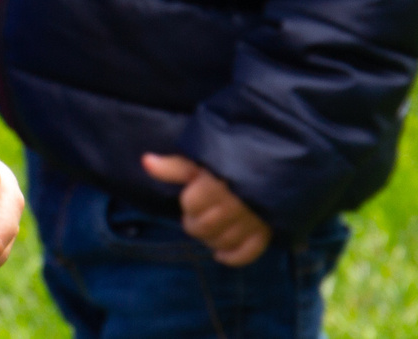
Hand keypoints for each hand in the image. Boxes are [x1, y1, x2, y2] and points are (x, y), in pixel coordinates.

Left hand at [141, 153, 269, 265]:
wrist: (272, 160)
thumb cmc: (231, 160)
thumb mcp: (200, 160)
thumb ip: (174, 166)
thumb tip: (146, 162)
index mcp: (217, 185)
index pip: (191, 205)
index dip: (189, 203)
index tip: (193, 197)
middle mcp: (235, 205)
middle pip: (204, 228)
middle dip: (196, 223)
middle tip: (199, 216)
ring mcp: (252, 221)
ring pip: (223, 242)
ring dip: (211, 240)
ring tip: (210, 229)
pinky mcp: (266, 232)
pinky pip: (247, 254)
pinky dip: (232, 257)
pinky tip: (221, 254)